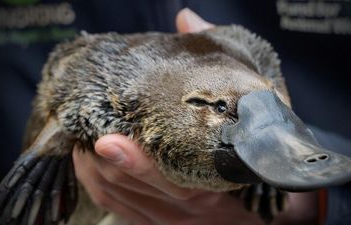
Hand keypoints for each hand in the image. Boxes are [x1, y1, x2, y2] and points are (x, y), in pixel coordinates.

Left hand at [73, 8, 317, 224]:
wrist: (269, 213)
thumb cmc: (258, 160)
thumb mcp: (249, 122)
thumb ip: (219, 68)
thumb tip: (187, 20)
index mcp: (214, 184)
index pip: (170, 178)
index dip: (136, 163)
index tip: (108, 141)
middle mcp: (191, 208)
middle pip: (135, 188)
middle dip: (103, 161)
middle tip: (85, 130)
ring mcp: (174, 220)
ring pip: (123, 200)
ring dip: (96, 173)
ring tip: (81, 143)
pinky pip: (122, 211)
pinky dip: (100, 189)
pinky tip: (88, 167)